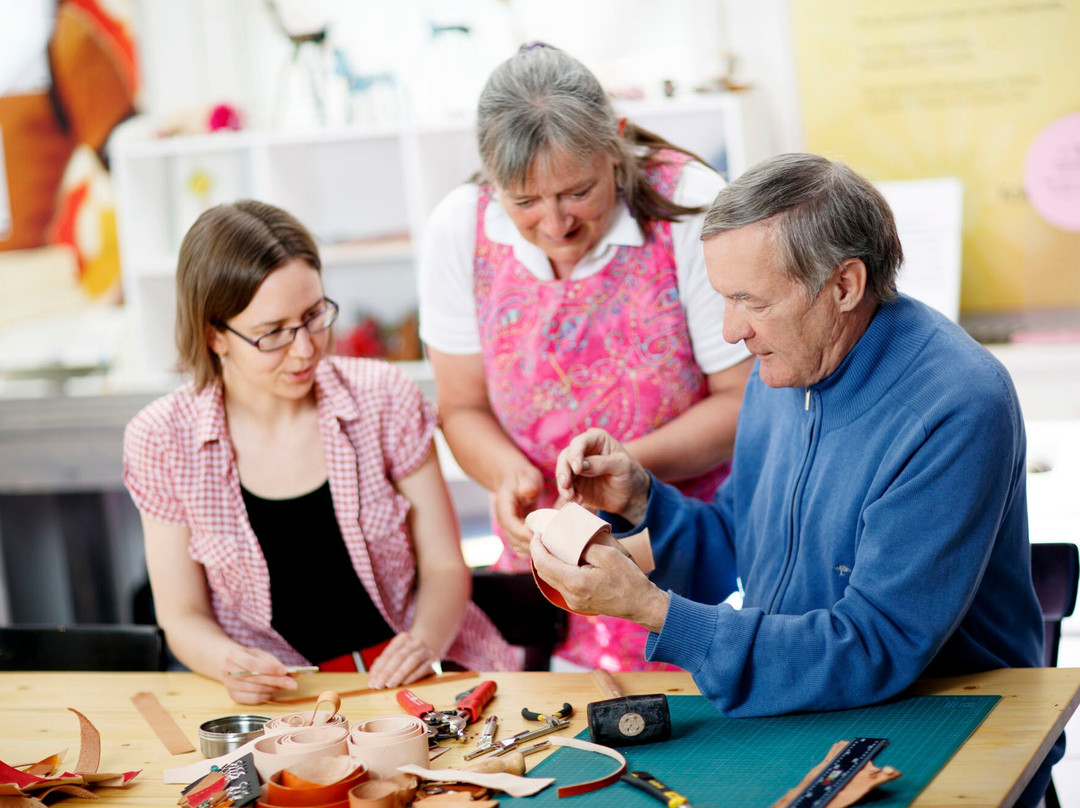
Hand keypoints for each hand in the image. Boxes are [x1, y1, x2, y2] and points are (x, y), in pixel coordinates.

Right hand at [222, 646, 297, 703]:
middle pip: (256, 679)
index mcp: (234, 656)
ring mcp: (230, 685)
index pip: (252, 664)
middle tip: (292, 684)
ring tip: (284, 685)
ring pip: (256, 690)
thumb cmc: (247, 657)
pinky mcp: (233, 696)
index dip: (269, 668)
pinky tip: (273, 691)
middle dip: (276, 681)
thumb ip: (274, 662)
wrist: (227, 663)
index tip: (284, 671)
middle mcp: (228, 671)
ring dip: (273, 689)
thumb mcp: (259, 654)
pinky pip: (253, 699)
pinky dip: (266, 696)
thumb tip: (292, 672)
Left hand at [367, 632, 438, 689]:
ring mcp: (426, 651)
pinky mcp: (434, 661)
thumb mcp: (397, 652)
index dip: (379, 668)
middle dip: (387, 672)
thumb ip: (384, 662)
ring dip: (399, 674)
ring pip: (412, 660)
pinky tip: (405, 683)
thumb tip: (374, 676)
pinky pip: (423, 668)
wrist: (431, 645)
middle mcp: (415, 642)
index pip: (388, 653)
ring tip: (390, 685)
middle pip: (399, 656)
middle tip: (379, 685)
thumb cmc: (408, 653)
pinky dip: (413, 676)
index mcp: (403, 638)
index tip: (372, 681)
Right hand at [494, 466, 543, 555]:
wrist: (514, 479)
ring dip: (531, 550)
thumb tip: (529, 492)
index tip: (539, 537)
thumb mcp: (526, 476)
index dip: (524, 533)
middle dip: (530, 544)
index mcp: (503, 506)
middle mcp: (502, 520)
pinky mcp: (514, 532)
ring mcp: (507, 528)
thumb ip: (528, 484)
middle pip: (513, 539)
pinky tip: (545, 548)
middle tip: (549, 546)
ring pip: (517, 546)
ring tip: (549, 549)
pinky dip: (531, 549)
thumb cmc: (522, 476)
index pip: (511, 524)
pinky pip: (520, 546)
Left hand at [529, 532, 669, 632]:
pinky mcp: (579, 605)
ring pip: (551, 580)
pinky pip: (561, 587)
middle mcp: (570, 595)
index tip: (538, 534)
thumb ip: (586, 547)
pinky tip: (565, 562)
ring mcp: (574, 603)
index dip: (536, 547)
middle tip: (543, 539)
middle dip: (539, 554)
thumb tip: (571, 541)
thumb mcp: (608, 555)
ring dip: (548, 564)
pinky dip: (558, 572)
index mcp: (574, 582)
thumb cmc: (628, 579)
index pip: (543, 563)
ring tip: (553, 548)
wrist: (641, 604)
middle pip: (543, 573)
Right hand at [555, 429, 650, 522]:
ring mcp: (577, 467)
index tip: (577, 469)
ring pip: (562, 472)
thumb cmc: (630, 474)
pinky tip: (578, 501)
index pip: (580, 442)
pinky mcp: (575, 482)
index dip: (575, 454)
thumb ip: (602, 464)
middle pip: (565, 456)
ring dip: (564, 485)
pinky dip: (569, 494)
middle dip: (564, 471)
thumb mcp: (622, 466)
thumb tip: (581, 466)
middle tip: (566, 485)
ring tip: (571, 497)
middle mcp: (583, 450)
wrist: (631, 496)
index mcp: (596, 439)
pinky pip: (566, 487)